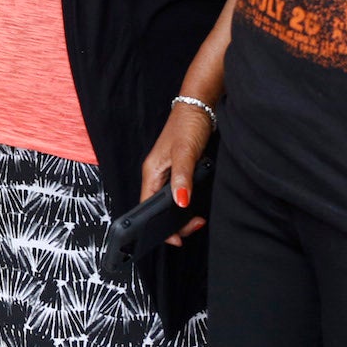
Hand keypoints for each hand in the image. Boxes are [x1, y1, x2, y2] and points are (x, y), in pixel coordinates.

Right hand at [138, 102, 213, 245]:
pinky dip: (187, 203)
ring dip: (182, 214)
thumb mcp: (185, 153)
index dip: (158, 227)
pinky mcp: (179, 170)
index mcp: (151, 172)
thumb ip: (182, 178)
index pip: (147, 207)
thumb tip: (180, 203)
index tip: (176, 239)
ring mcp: (168, 173)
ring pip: (170, 202)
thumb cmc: (187, 125)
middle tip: (195, 225)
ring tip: (198, 219)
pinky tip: (198, 205)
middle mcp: (157, 175)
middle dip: (175, 223)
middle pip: (158, 209)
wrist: (199, 107)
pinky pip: (179, 193)